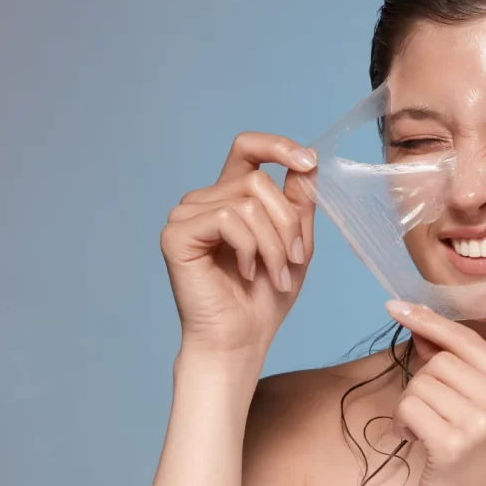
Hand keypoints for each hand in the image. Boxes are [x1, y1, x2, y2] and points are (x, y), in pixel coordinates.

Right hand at [161, 132, 316, 369]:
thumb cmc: (264, 297)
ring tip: (275, 275)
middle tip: (293, 262)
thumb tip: (307, 160)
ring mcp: (187, 215)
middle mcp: (205, 200)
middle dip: (287, 223)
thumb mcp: (295, 242)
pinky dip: (249, 249)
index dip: (278, 146)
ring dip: (273, 244)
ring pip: (248, 202)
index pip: (248, 148)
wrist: (241, 339)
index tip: (308, 162)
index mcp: (231, 196)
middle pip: (258, 181)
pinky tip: (246, 273)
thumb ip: (299, 201)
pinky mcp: (176, 234)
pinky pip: (228, 219)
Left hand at [386, 300, 485, 485]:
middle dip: (423, 383)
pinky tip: (417, 443)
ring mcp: (484, 425)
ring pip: (421, 382)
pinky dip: (403, 423)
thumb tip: (421, 324)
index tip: (396, 305)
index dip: (430, 321)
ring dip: (412, 405)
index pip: (468, 340)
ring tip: (428, 433)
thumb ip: (455, 367)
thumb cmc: (470, 465)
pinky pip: (408, 406)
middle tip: (432, 416)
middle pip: (441, 360)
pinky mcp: (453, 445)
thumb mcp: (477, 410)